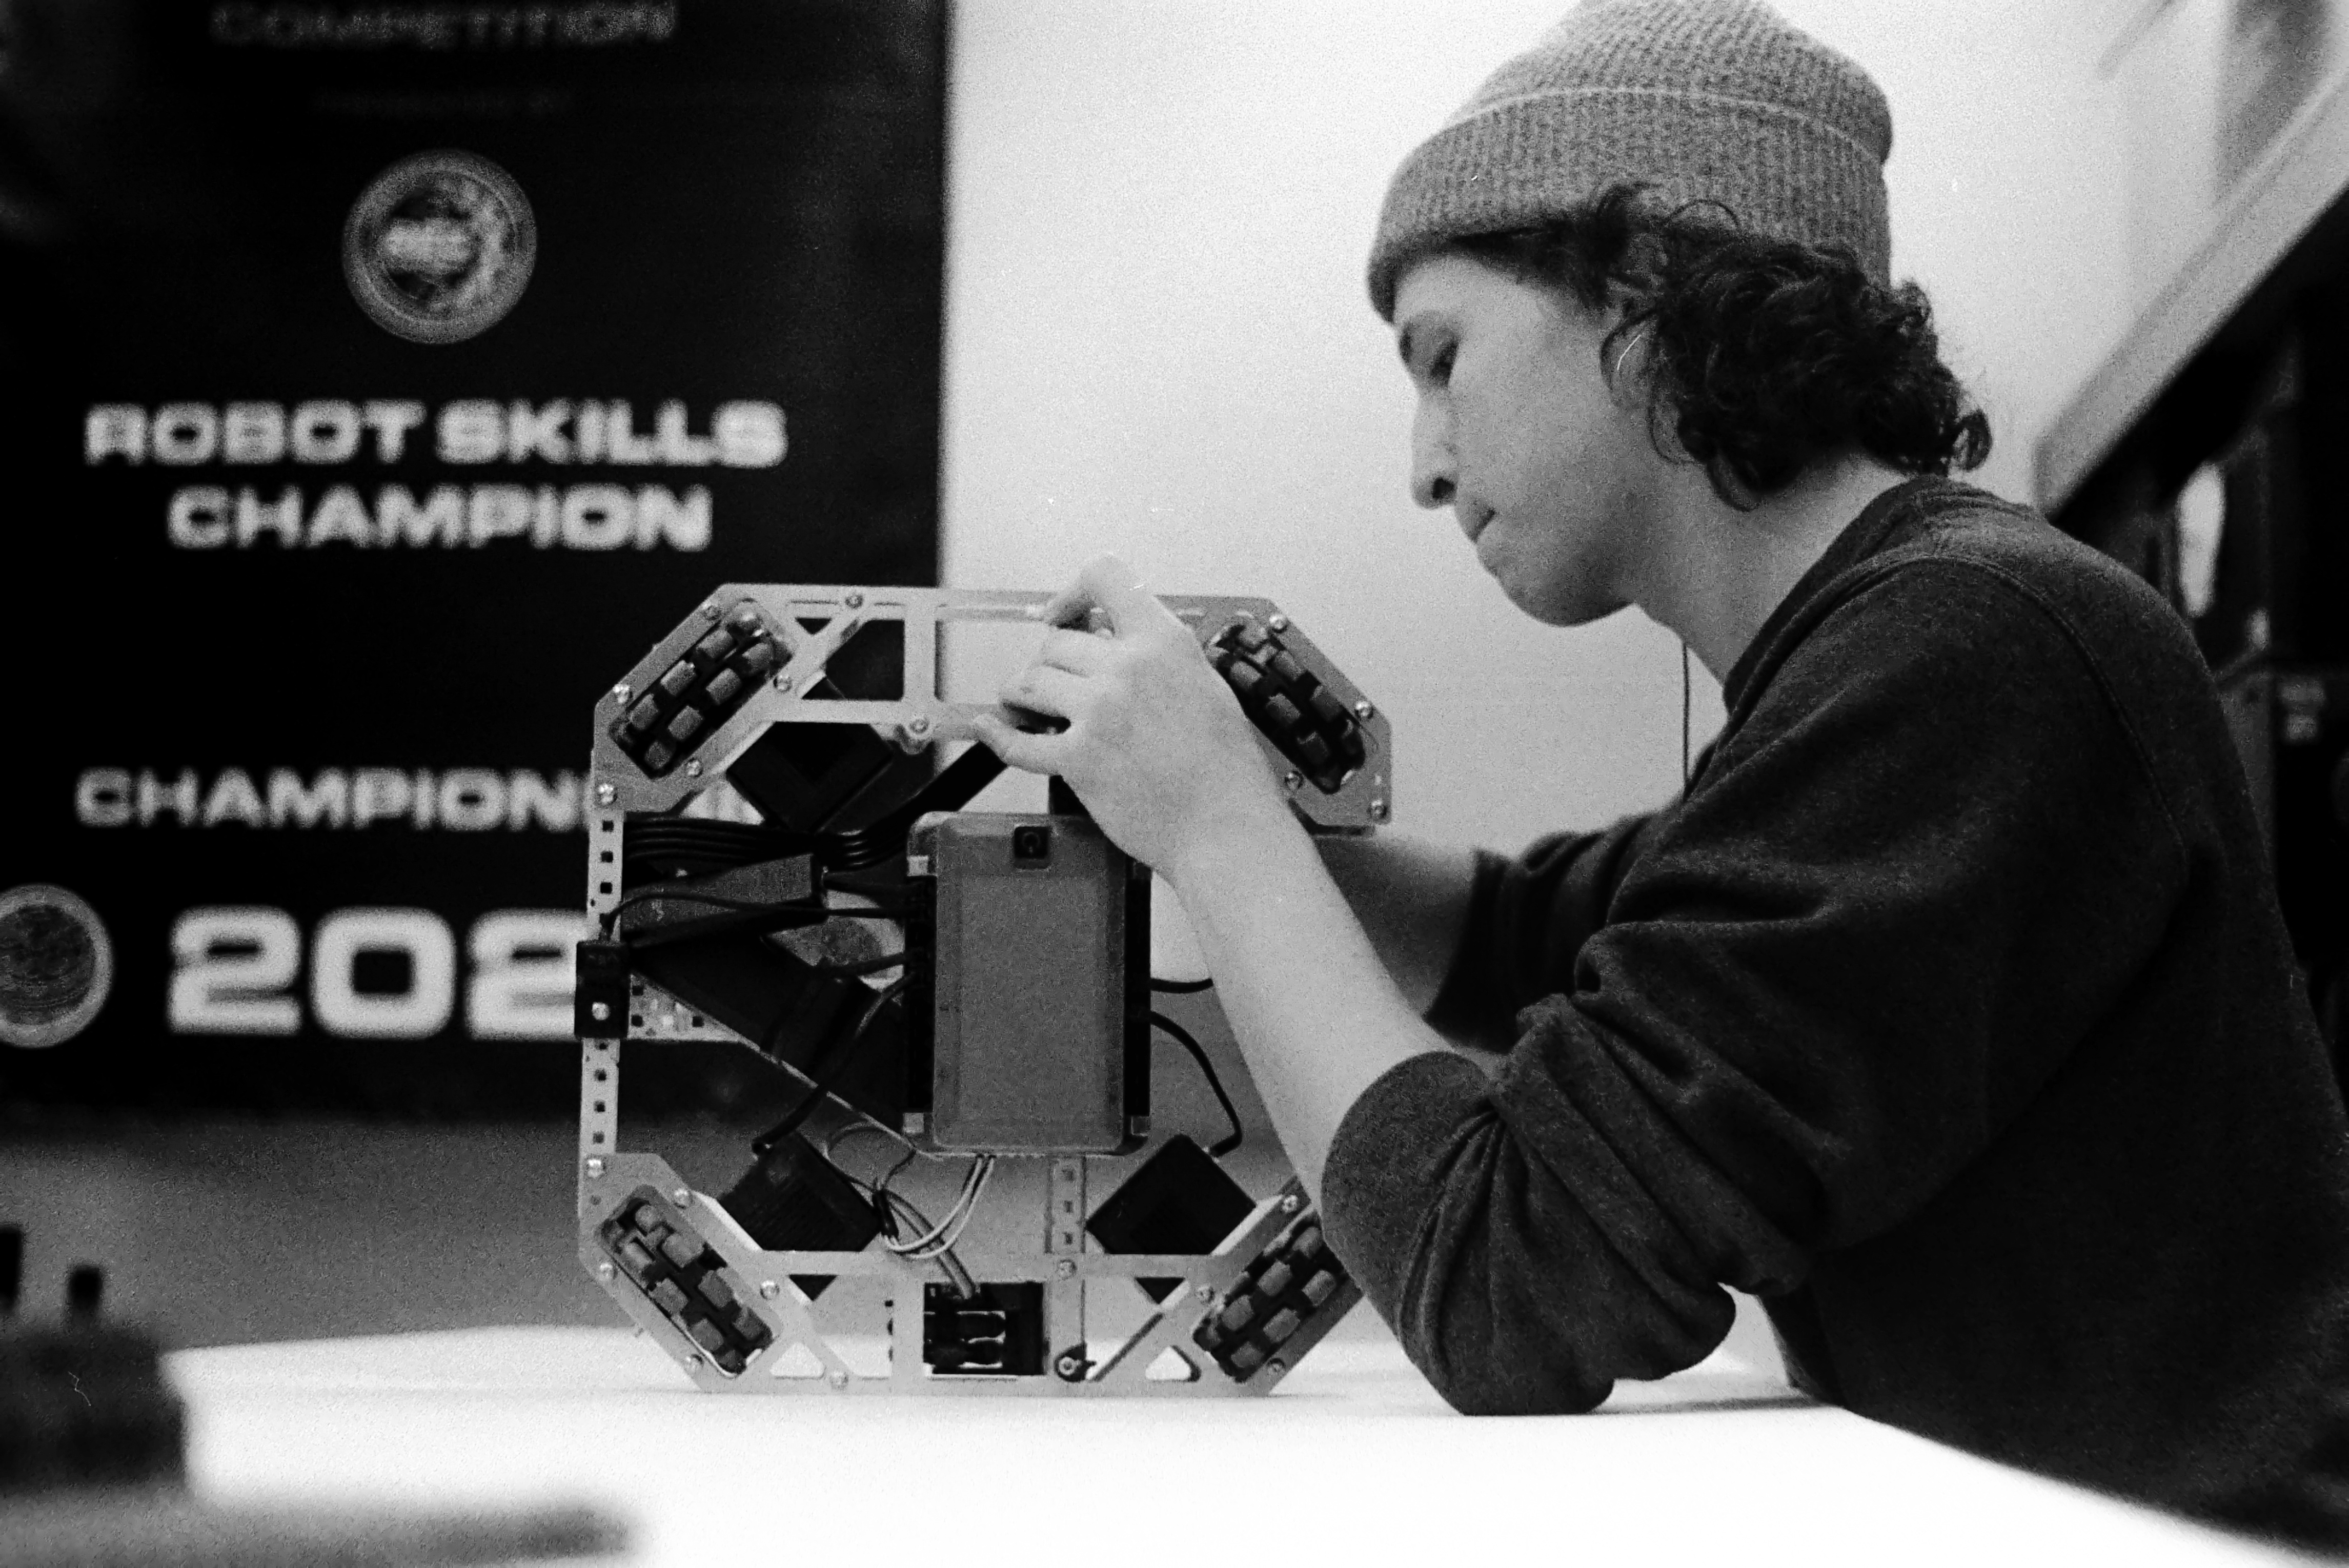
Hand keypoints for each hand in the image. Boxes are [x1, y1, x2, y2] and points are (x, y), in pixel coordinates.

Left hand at [970, 556, 1291, 873]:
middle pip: (1056, 641)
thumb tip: (1115, 640)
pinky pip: (1017, 742)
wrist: (1225, 825)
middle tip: (1056, 679)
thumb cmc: (1225, 768)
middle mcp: (1126, 668)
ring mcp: (1098, 712)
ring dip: (1024, 692)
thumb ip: (1157, 656)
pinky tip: (990, 727)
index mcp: (1164, 642)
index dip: (1074, 591)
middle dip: (1052, 662)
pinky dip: (997, 734)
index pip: (1104, 576)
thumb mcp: (1205, 685)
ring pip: (1031, 681)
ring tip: (1026, 702)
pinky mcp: (1077, 758)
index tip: (1065, 612)